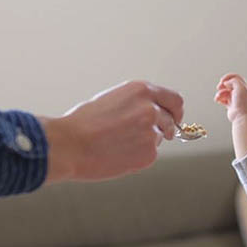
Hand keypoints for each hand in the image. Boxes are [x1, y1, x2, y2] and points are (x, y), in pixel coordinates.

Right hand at [41, 81, 183, 181]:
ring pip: (158, 138)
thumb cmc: (83, 123)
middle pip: (171, 120)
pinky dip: (138, 156)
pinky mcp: (149, 154)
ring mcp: (152, 132)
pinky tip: (118, 154)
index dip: (176, 111)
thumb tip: (154, 113)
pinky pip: (150, 155)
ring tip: (118, 144)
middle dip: (163, 128)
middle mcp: (151, 109)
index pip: (174, 99)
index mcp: (141, 90)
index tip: (174, 118)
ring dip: (145, 142)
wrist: (70, 145)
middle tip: (146, 137)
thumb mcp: (112, 99)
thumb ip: (136, 103)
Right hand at [214, 73, 246, 122]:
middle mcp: (240, 92)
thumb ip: (233, 81)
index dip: (228, 77)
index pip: (236, 77)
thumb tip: (226, 83)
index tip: (222, 80)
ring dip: (220, 93)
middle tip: (219, 87)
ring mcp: (235, 99)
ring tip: (218, 97)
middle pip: (229, 84)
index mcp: (244, 87)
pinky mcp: (230, 105)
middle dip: (222, 85)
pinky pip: (223, 99)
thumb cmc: (243, 103)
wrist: (242, 116)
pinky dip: (219, 99)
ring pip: (224, 92)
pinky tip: (218, 100)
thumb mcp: (240, 87)